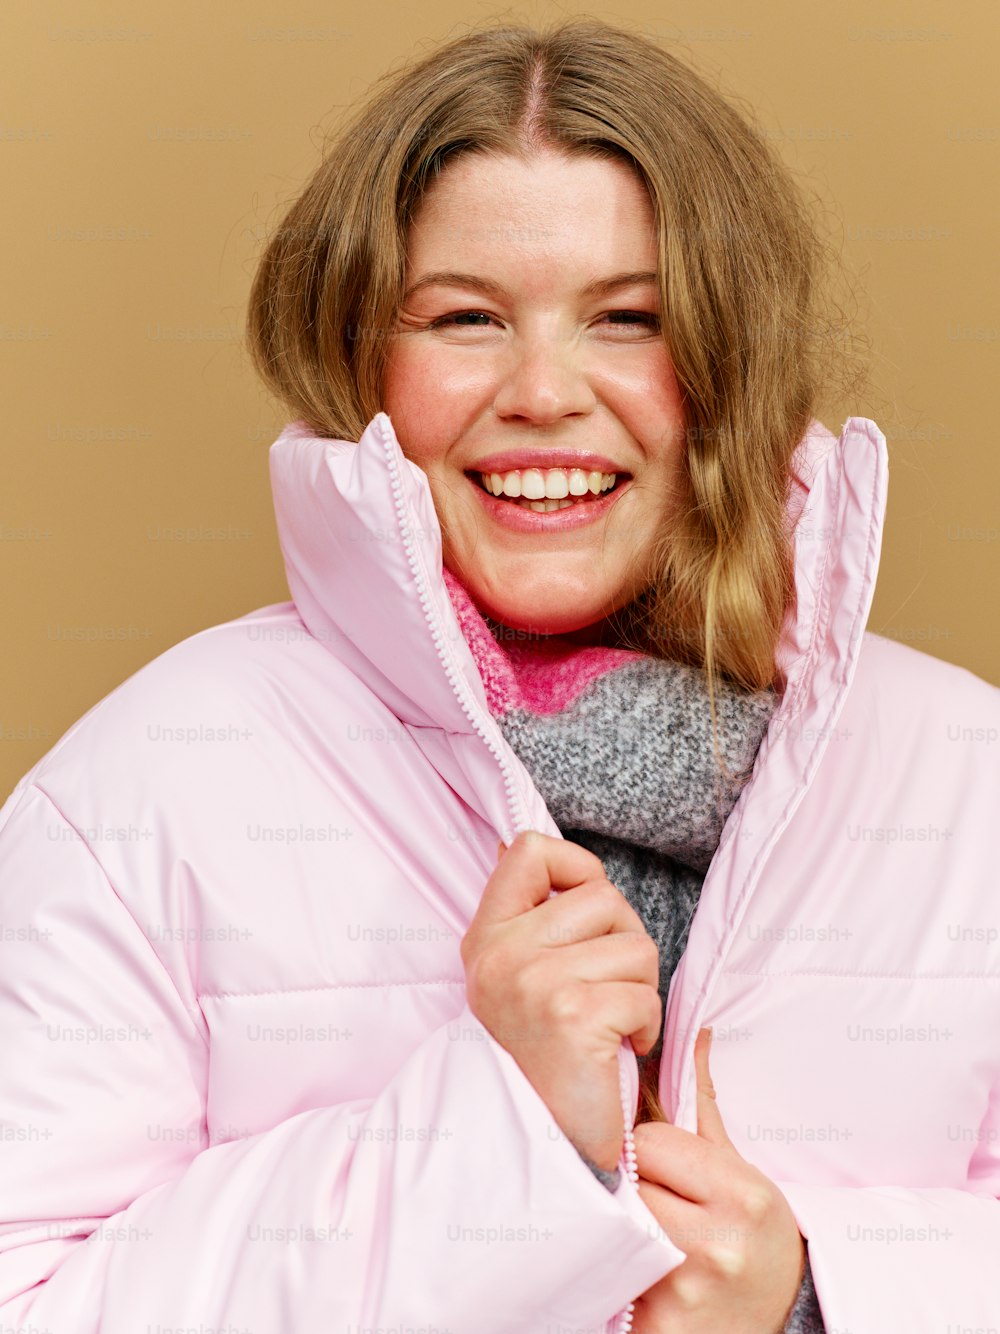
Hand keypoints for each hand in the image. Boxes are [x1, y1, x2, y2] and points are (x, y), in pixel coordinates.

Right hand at [461, 830, 660, 1172]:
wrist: (537, 1150)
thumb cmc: (542, 1063)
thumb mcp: (513, 981)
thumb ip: (529, 920)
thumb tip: (536, 849)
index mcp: (485, 939)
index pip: (529, 849)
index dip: (574, 868)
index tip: (585, 914)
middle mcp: (501, 954)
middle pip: (603, 896)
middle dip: (623, 943)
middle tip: (603, 992)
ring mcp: (534, 982)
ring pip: (635, 944)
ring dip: (639, 991)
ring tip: (608, 1029)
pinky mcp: (573, 1015)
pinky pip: (645, 993)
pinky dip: (646, 1027)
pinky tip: (617, 1053)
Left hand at [630, 1028, 805, 1333]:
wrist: (779, 1315)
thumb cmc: (754, 1233)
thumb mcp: (740, 1167)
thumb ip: (703, 1102)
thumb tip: (695, 1032)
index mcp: (741, 1195)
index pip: (649, 1143)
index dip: (649, 1151)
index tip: (665, 1166)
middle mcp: (716, 1244)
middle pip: (630, 1184)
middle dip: (635, 1187)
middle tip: (658, 1200)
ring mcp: (686, 1290)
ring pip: (616, 1229)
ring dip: (624, 1226)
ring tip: (651, 1231)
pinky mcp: (658, 1327)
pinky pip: (612, 1278)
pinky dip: (619, 1271)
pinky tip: (640, 1270)